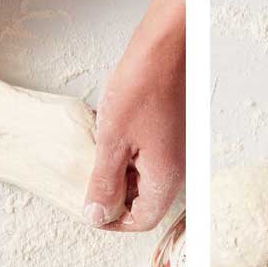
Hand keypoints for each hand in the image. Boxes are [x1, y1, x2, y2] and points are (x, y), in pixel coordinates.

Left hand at [84, 6, 184, 231]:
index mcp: (165, 176)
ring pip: (145, 175)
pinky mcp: (173, 130)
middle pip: (144, 199)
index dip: (112, 219)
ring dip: (120, 167)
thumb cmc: (142, 85)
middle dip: (115, 190)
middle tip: (90, 168)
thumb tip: (97, 215)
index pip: (141, 220)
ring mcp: (177, 148)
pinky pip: (149, 154)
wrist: (166, 46)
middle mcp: (177, 167)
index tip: (90, 203)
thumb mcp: (112, 139)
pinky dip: (129, 148)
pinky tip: (114, 126)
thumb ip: (104, 183)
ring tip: (101, 142)